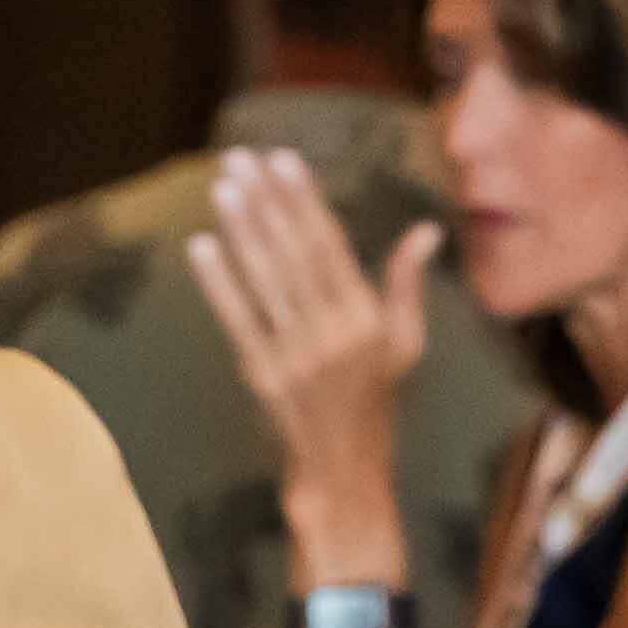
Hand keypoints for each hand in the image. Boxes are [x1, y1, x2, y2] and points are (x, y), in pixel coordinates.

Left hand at [190, 141, 428, 554]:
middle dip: (265, 203)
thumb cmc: (376, 400)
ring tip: (222, 187)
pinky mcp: (261, 375)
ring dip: (240, 230)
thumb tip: (427, 230)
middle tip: (240, 158)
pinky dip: (217, 282)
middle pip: (292, 255)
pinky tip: (201, 246)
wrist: (344, 469)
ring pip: (263, 281)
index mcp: (366, 319)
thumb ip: (406, 284)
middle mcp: (330, 332)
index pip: (329, 247)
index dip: (304, 201)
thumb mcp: (405, 344)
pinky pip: (236, 320)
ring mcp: (293, 354)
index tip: (283, 160)